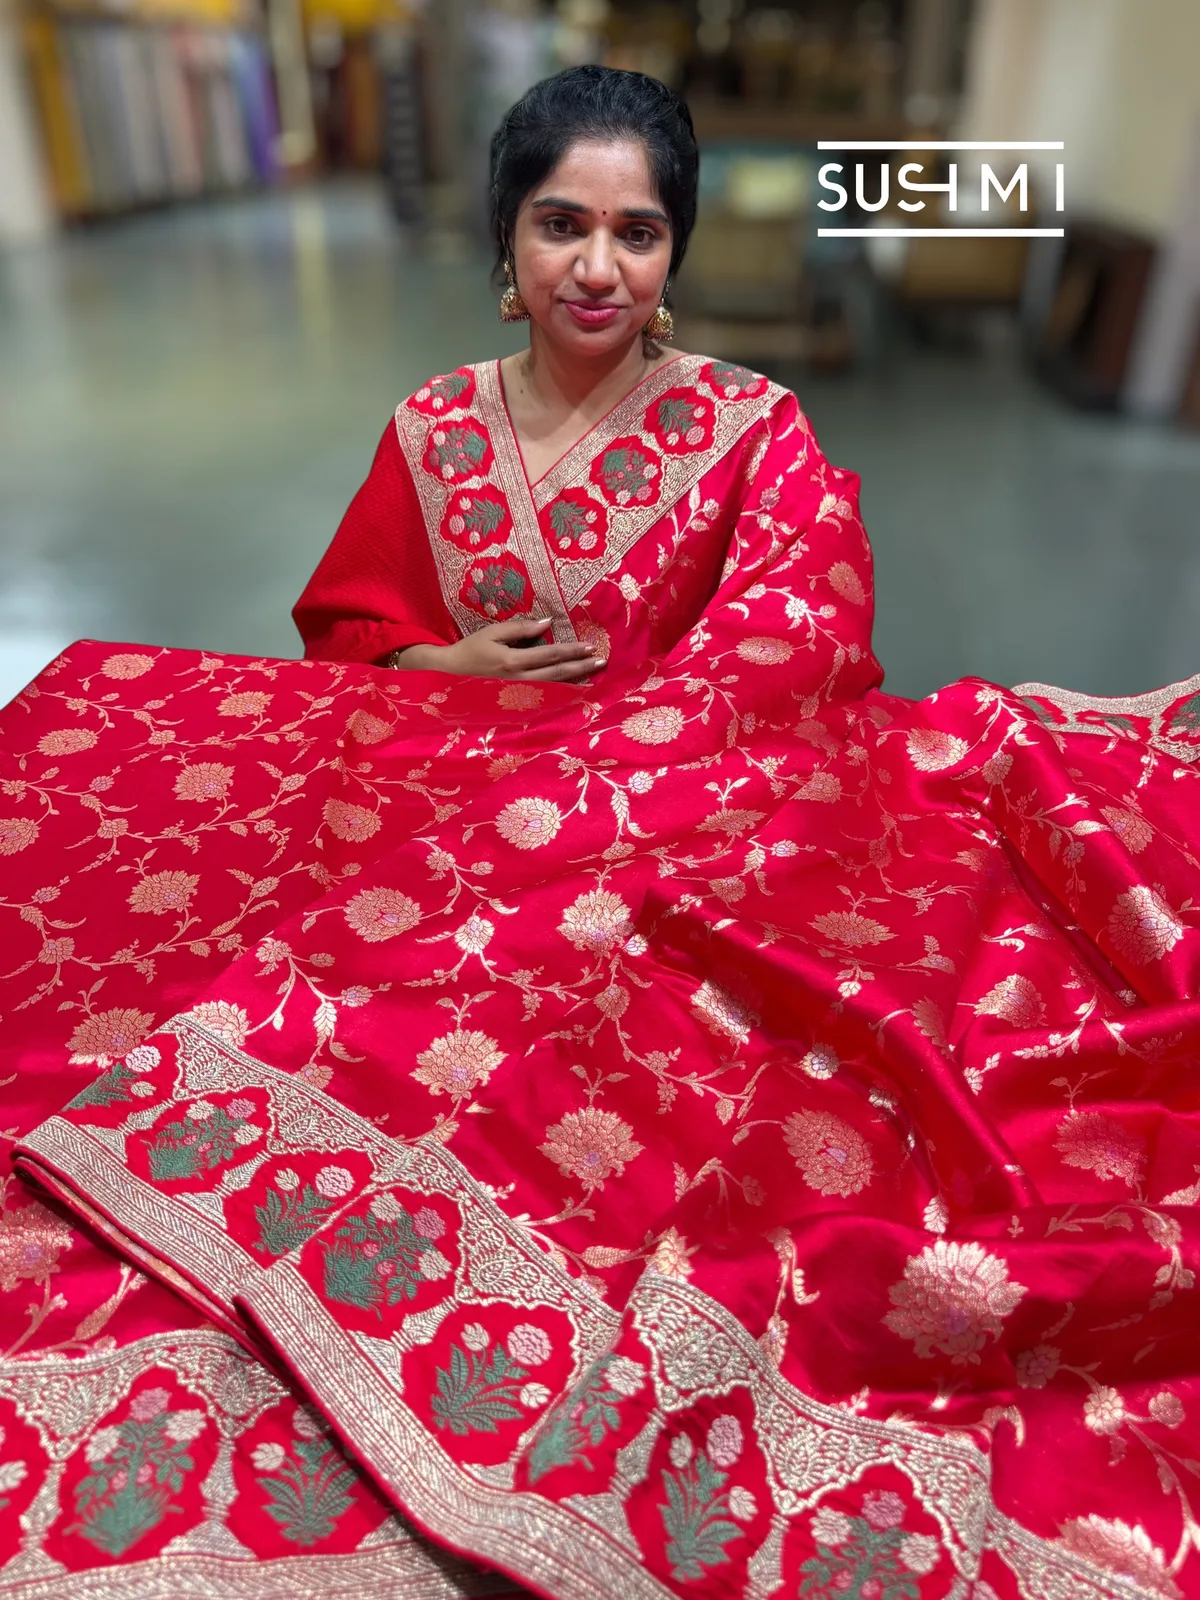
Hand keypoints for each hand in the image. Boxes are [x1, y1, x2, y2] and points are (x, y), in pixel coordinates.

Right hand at [390, 618, 605, 682]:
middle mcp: (520, 679)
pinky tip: (575, 689)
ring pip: (554, 688)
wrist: (450, 675)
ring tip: (594, 676)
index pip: (550, 655)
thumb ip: (520, 627)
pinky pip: (545, 696)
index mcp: (513, 660)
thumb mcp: (492, 632)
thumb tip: (548, 623)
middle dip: (581, 667)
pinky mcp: (517, 700)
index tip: (590, 646)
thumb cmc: (471, 649)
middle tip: (601, 661)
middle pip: (558, 674)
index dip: (572, 650)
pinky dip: (562, 692)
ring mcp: (519, 693)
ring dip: (576, 681)